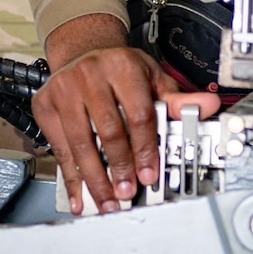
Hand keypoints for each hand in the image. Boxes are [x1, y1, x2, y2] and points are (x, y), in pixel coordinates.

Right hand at [32, 13, 218, 215]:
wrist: (83, 52)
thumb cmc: (120, 70)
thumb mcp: (152, 78)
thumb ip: (177, 99)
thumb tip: (207, 108)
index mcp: (122, 67)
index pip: (138, 114)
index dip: (145, 148)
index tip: (149, 174)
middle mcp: (90, 75)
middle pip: (108, 131)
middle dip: (120, 167)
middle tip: (127, 193)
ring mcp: (63, 90)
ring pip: (81, 144)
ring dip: (95, 179)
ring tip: (108, 201)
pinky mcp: (45, 106)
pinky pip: (60, 148)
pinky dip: (71, 177)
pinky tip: (80, 195)